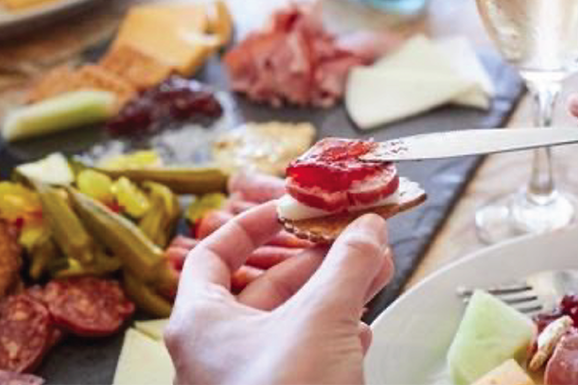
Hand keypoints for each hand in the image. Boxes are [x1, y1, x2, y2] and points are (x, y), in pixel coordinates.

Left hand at [164, 202, 392, 384]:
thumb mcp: (320, 321)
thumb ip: (345, 266)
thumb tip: (368, 226)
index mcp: (202, 321)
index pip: (215, 253)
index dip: (252, 225)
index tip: (290, 209)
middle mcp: (217, 348)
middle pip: (267, 285)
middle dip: (317, 259)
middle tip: (356, 238)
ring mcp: (248, 377)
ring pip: (292, 321)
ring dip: (334, 294)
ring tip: (375, 270)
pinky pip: (304, 355)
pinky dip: (333, 336)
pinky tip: (363, 330)